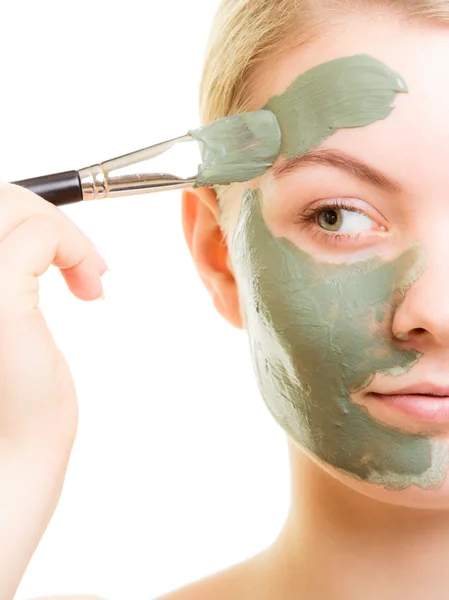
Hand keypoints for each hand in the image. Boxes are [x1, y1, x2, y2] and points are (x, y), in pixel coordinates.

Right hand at [0, 182, 106, 599]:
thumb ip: (5, 263)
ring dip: (61, 231)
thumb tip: (30, 221)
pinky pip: (39, 237)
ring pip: (13, 205)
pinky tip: (91, 288)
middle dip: (40, 212)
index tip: (54, 244)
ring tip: (86, 273)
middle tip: (79, 258)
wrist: (15, 455)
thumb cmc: (12, 392)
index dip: (13, 208)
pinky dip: (74, 248)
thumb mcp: (1, 309)